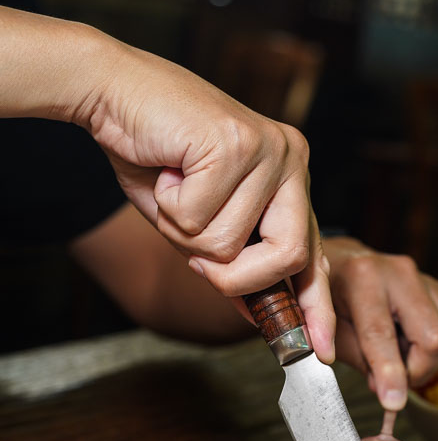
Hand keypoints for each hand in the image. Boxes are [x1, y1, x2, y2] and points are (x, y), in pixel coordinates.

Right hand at [80, 37, 335, 361]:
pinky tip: (167, 170)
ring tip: (175, 188)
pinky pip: (199, 217)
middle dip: (234, 276)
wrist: (113, 93)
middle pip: (288, 257)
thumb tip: (257, 313)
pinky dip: (168, 207)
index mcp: (291, 179)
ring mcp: (268, 148)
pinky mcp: (235, 141)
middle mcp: (292, 160)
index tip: (321, 348)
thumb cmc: (157, 159)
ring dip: (184, 231)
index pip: (313, 254)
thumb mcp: (201, 223)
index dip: (315, 305)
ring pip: (230, 243)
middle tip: (195, 257)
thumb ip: (233, 262)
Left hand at [323, 237, 437, 409]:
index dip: (389, 374)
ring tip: (403, 357)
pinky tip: (414, 345)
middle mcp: (401, 273)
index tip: (393, 403)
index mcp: (363, 277)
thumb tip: (389, 390)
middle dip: (417, 372)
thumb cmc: (330, 298)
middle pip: (435, 340)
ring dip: (432, 363)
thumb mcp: (326, 329)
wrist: (344, 263)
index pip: (381, 334)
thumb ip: (357, 359)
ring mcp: (427, 280)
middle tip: (392, 378)